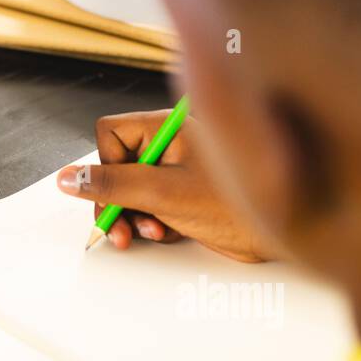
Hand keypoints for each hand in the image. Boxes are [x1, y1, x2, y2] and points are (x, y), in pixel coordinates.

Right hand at [57, 110, 272, 261]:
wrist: (291, 232)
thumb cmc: (242, 206)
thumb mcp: (165, 196)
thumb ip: (113, 185)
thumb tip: (69, 178)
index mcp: (168, 127)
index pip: (110, 134)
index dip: (107, 167)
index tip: (118, 194)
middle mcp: (172, 142)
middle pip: (117, 164)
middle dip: (116, 200)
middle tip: (121, 228)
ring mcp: (180, 168)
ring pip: (132, 188)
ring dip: (133, 215)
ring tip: (150, 232)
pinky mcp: (189, 192)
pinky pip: (152, 203)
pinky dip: (153, 221)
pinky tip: (167, 232)